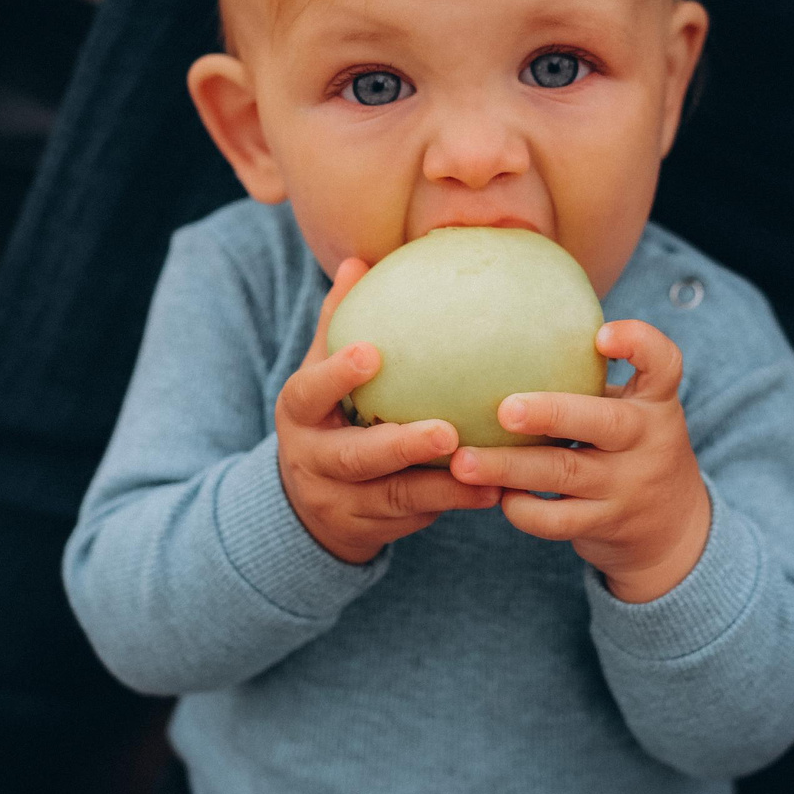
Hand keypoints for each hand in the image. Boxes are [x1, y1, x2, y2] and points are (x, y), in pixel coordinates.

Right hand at [277, 257, 499, 563]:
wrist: (305, 503)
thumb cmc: (328, 416)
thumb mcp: (320, 375)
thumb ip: (339, 324)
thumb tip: (357, 261)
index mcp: (299, 414)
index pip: (309, 392)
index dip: (336, 376)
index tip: (372, 352)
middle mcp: (314, 461)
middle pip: (355, 457)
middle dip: (399, 446)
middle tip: (446, 430)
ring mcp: (341, 502)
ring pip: (394, 498)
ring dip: (443, 487)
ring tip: (487, 471)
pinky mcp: (370, 532)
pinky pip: (415, 518)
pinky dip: (453, 504)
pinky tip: (493, 491)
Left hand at [448, 320, 710, 602]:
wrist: (673, 529)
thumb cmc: (628, 448)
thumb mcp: (631, 411)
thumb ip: (589, 382)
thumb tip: (502, 334)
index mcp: (654, 402)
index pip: (663, 364)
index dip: (638, 344)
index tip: (601, 335)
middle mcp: (647, 441)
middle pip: (604, 423)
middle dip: (551, 413)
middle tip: (504, 409)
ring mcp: (628, 486)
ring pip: (566, 473)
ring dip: (509, 467)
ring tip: (464, 462)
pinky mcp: (606, 524)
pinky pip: (557, 520)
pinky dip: (521, 508)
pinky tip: (494, 494)